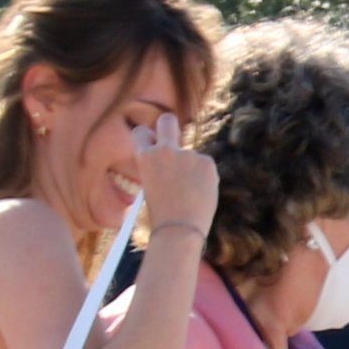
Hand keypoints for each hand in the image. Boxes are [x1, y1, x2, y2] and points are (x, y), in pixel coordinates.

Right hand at [130, 113, 218, 240]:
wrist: (179, 229)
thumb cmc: (162, 214)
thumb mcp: (151, 184)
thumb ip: (159, 166)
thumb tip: (172, 156)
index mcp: (145, 156)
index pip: (141, 132)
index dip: (147, 138)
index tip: (152, 143)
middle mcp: (165, 149)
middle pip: (167, 120)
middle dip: (168, 125)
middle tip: (174, 138)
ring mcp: (188, 154)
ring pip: (190, 155)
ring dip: (191, 168)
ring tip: (189, 194)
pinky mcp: (207, 162)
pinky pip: (205, 167)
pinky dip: (204, 178)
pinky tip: (200, 194)